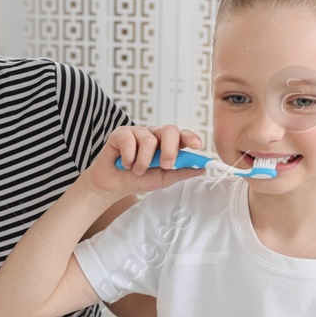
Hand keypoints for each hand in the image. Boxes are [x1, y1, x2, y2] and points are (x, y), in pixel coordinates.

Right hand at [86, 125, 204, 196]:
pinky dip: (128, 157)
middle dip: (170, 150)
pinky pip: (129, 140)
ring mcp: (138, 133)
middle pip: (169, 130)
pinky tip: (124, 164)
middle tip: (164, 166)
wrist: (113, 186)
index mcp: (167, 144)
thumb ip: (181, 172)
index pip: (182, 135)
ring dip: (143, 161)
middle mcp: (154, 135)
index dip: (191, 138)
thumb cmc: (137, 180)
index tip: (197, 146)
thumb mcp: (163, 179)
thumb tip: (203, 168)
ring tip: (136, 170)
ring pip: (149, 140)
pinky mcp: (121, 133)